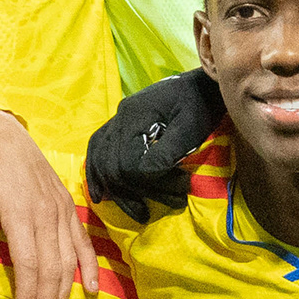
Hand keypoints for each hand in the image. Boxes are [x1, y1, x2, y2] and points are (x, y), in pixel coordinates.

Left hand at [0, 107, 85, 298]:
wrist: (1, 132)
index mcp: (20, 213)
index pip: (30, 264)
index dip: (28, 294)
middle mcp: (46, 214)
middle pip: (53, 267)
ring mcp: (61, 210)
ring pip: (69, 259)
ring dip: (64, 291)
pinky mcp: (68, 206)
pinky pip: (84, 242)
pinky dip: (89, 267)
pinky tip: (90, 289)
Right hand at [85, 69, 223, 215]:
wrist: (201, 86)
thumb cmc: (200, 106)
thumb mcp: (190, 128)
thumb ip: (168, 151)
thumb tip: (147, 175)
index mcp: (134, 116)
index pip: (128, 163)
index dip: (150, 183)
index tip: (180, 189)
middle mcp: (120, 117)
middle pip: (112, 166)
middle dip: (135, 192)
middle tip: (164, 205)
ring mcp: (117, 120)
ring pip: (100, 161)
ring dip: (116, 191)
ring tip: (137, 212)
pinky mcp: (120, 126)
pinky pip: (98, 151)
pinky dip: (97, 174)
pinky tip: (102, 195)